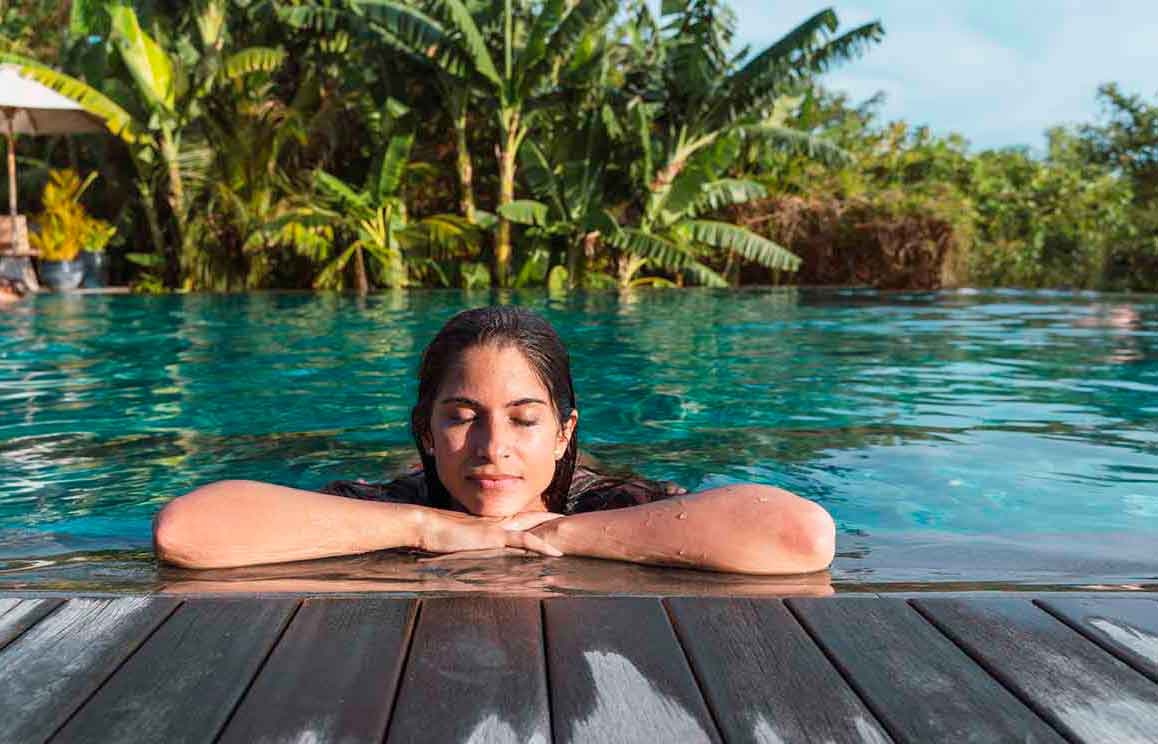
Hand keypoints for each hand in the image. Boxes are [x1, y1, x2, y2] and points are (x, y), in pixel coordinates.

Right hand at [417, 509, 563, 557]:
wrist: (426, 527)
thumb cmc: (437, 535)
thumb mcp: (460, 541)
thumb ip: (472, 543)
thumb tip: (476, 549)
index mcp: (491, 522)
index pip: (520, 519)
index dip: (538, 519)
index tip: (552, 521)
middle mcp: (498, 522)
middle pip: (532, 518)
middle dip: (552, 519)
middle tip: (571, 520)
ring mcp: (497, 528)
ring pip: (533, 528)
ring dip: (553, 531)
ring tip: (572, 533)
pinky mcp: (494, 537)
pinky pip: (523, 541)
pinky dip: (541, 546)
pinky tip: (555, 553)